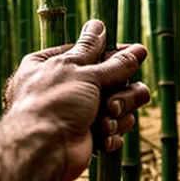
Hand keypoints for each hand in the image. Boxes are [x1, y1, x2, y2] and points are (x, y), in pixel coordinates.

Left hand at [3, 19, 149, 180]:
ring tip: (105, 122)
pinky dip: (111, 133)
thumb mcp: (81, 72)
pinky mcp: (86, 133)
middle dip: (121, 93)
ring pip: (119, 104)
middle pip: (112, 78)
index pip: (90, 51)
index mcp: (50, 63)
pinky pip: (114, 127)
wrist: (44, 150)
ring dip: (118, 114)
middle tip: (112, 103)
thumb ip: (107, 59)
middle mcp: (63, 86)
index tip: (136, 53)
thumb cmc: (53, 103)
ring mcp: (75, 110)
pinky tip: (102, 137)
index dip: (114, 54)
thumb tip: (110, 30)